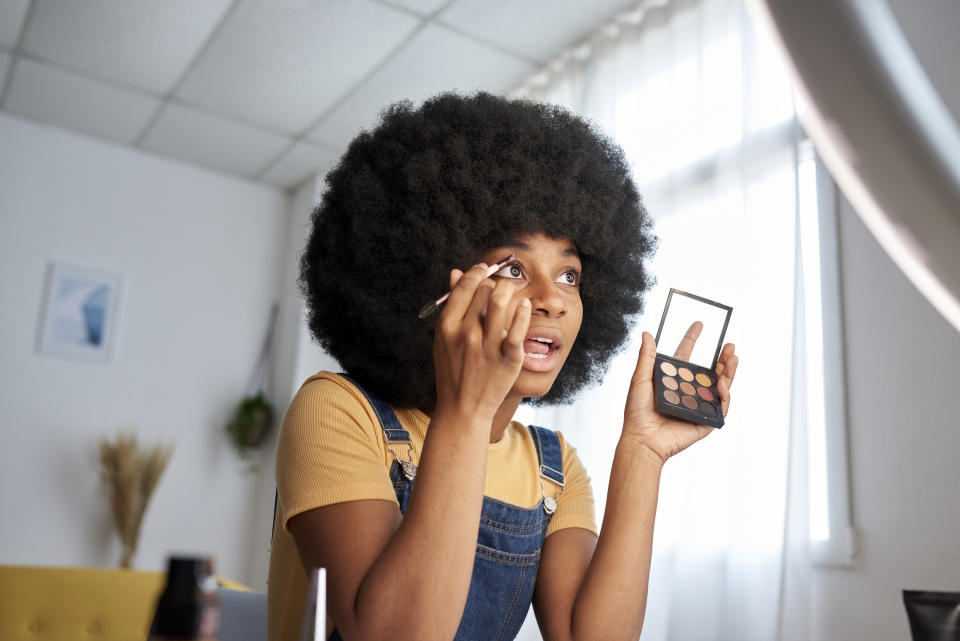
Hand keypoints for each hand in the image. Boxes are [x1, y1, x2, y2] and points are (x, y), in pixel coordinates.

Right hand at [432, 263, 531, 419]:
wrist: (462, 409)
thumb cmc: (453, 370)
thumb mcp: (444, 338)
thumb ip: (452, 305)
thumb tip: (456, 272)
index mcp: (447, 326)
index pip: (466, 286)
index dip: (478, 272)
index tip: (485, 268)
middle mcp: (465, 333)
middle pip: (484, 291)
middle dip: (494, 282)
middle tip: (499, 286)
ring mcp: (486, 346)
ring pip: (500, 301)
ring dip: (509, 290)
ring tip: (513, 290)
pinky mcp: (507, 359)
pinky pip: (518, 328)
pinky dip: (523, 312)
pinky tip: (525, 305)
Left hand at [622, 324, 738, 465]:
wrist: (642, 438)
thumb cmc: (637, 412)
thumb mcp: (640, 379)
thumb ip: (646, 357)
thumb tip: (646, 334)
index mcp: (672, 380)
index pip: (685, 355)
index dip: (692, 339)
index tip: (699, 323)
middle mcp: (687, 391)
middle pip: (709, 371)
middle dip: (722, 358)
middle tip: (730, 345)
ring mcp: (698, 405)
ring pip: (720, 386)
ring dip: (729, 372)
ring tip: (732, 358)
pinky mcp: (705, 421)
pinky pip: (720, 406)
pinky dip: (724, 395)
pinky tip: (723, 385)